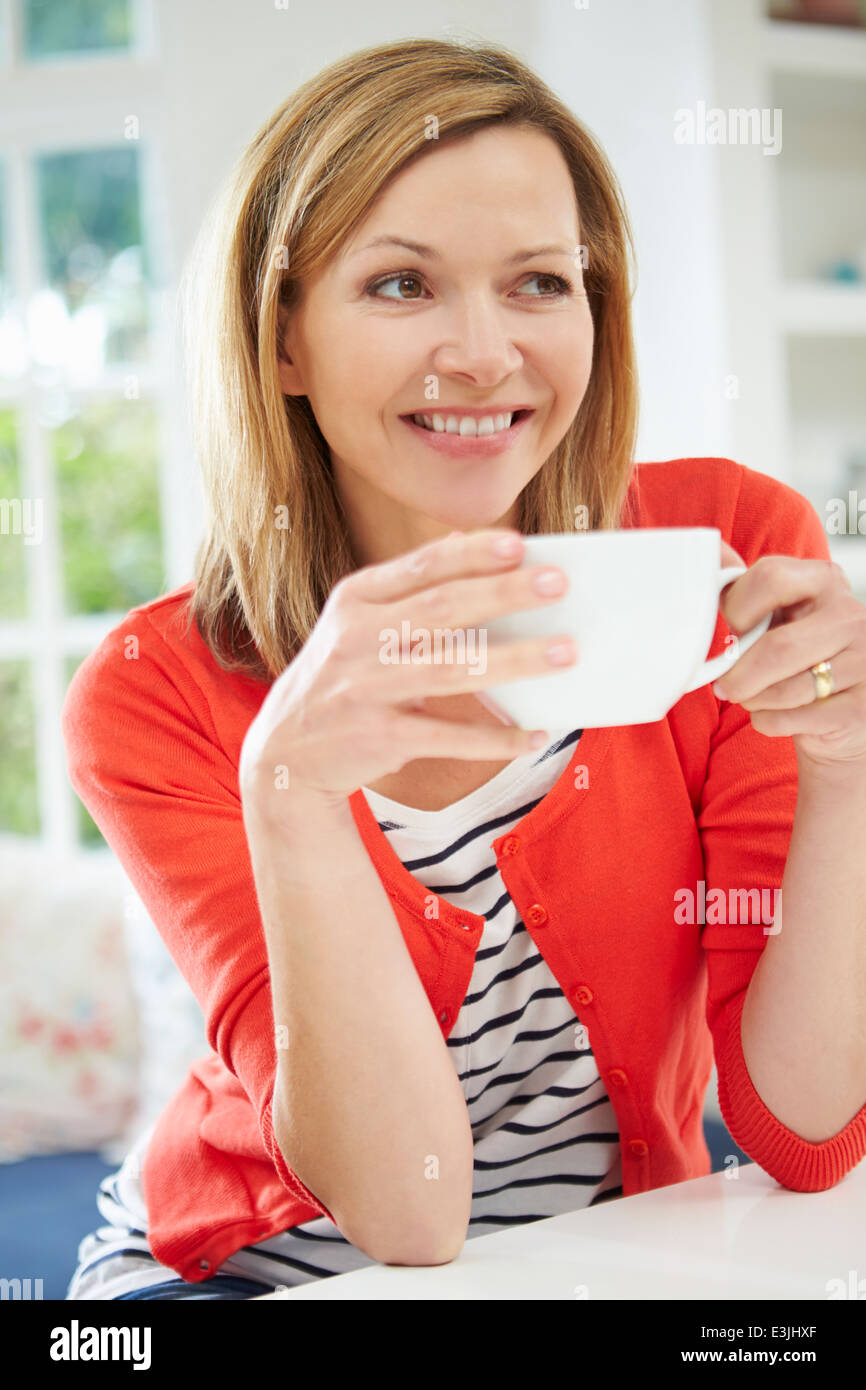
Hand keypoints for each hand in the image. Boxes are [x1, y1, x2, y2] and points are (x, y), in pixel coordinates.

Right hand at [238, 527, 577, 811]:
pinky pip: (450, 737)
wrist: (287, 750)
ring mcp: (366, 689)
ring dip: (515, 660)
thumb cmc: (343, 675)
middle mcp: (358, 639)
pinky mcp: (379, 737)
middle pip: (444, 609)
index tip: (521, 544)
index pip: (422, 566)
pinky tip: (535, 735)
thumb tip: (470, 539)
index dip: (473, 554)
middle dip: (505, 594)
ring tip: (565, 652)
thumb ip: (409, 587)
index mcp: (356, 599)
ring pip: (453, 669)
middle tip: (558, 584)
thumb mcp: (358, 622)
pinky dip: (495, 739)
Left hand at [711, 538, 865, 767]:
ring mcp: (864, 662)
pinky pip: (792, 719)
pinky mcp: (860, 708)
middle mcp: (851, 616)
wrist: (837, 709)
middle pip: (777, 646)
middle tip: (726, 685)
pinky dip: (768, 721)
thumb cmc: (796, 655)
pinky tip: (775, 714)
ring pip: (785, 690)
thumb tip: (709, 562)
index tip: (734, 629)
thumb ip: (744, 591)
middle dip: (739, 675)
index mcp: (825, 580)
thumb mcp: (775, 615)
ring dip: (753, 699)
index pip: (770, 577)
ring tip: (752, 696)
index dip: (737, 608)